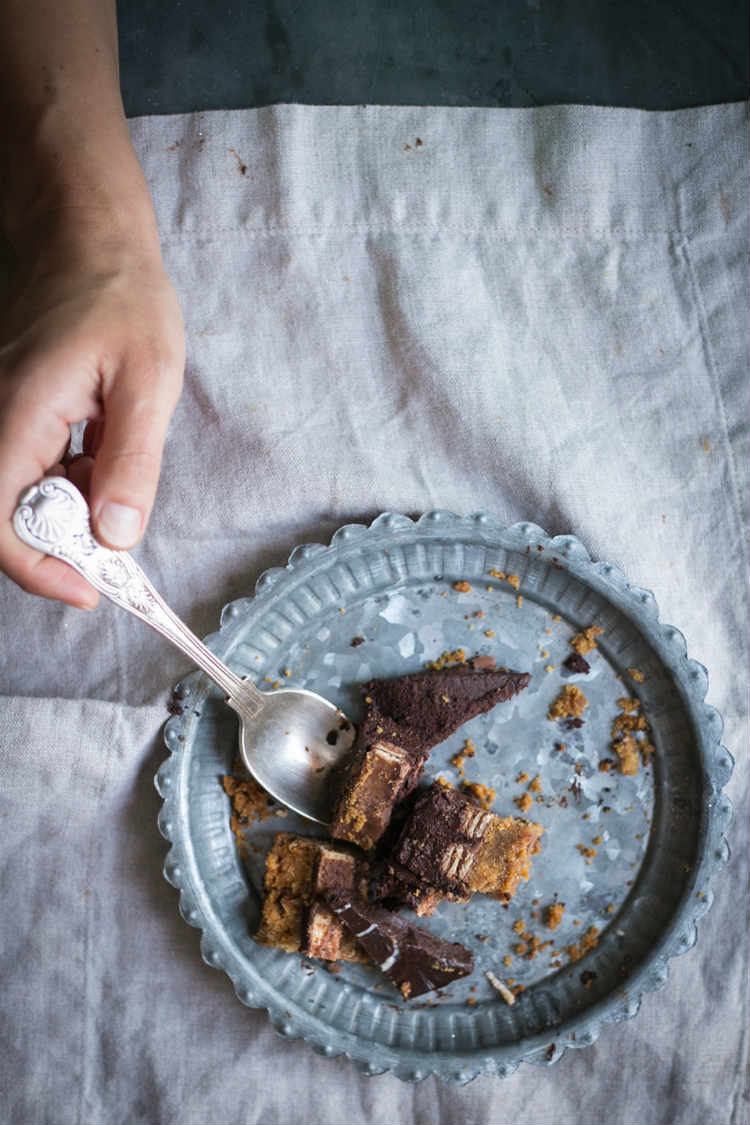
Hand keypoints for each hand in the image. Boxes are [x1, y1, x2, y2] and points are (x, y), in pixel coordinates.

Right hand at [0, 239, 184, 608]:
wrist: (91, 239)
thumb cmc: (123, 299)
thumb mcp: (148, 382)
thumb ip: (132, 463)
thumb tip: (116, 537)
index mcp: (16, 418)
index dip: (40, 570)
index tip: (92, 589)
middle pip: (10, 517)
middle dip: (65, 544)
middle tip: (120, 545)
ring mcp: (3, 418)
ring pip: (25, 496)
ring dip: (74, 510)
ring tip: (121, 474)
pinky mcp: (18, 415)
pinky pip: (34, 469)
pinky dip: (72, 483)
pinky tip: (108, 454)